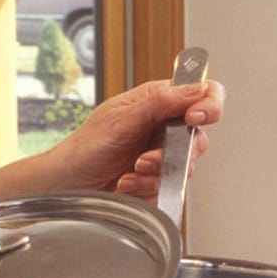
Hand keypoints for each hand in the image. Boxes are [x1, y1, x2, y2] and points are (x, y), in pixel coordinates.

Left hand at [45, 77, 226, 200]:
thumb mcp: (122, 117)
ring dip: (155, 173)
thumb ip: (161, 101)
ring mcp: (162, 156)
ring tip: (130, 172)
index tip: (195, 117)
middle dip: (174, 153)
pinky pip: (171, 189)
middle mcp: (164, 127)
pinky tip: (126, 184)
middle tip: (147, 158)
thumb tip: (196, 88)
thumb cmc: (85, 147)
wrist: (66, 184)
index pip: (202, 94)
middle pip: (198, 137)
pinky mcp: (158, 182)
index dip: (209, 104)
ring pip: (185, 167)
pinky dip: (147, 189)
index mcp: (158, 101)